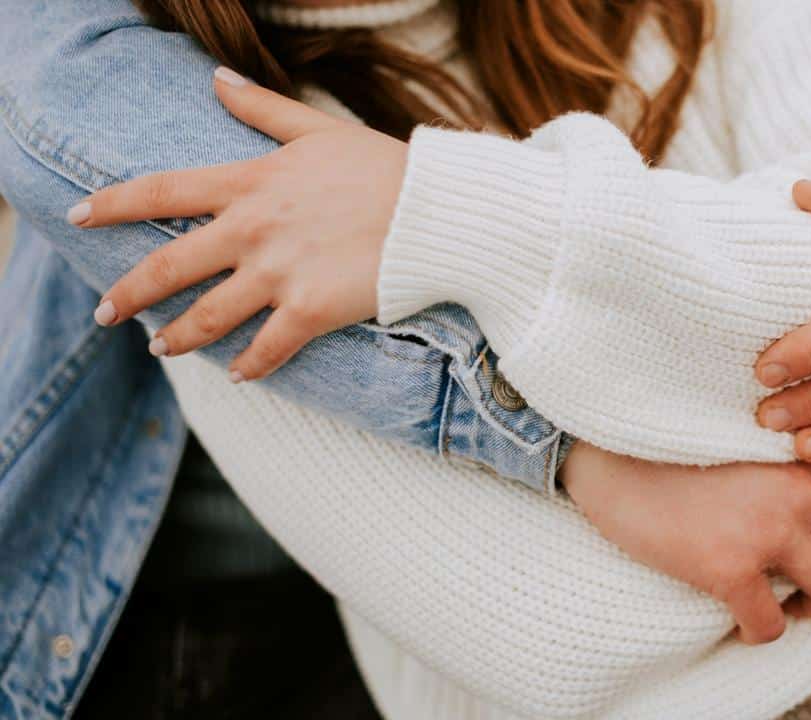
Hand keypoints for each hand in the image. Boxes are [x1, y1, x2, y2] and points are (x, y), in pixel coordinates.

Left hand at [71, 67, 406, 380]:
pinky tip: (240, 374)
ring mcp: (280, 274)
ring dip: (178, 337)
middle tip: (105, 313)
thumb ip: (262, 109)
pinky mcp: (312, 310)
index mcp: (251, 184)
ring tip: (159, 348)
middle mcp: (254, 231)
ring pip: (208, 317)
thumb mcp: (319, 130)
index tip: (77, 216)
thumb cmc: (385, 167)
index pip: (162, 192)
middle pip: (169, 266)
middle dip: (129, 294)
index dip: (112, 205)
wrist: (437, 211)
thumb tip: (217, 78)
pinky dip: (251, 366)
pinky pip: (268, 348)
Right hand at [559, 443, 810, 643]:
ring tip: (785, 601)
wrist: (601, 443)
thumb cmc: (667, 430)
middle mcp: (803, 484)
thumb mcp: (746, 422)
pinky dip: (761, 631)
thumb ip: (791, 446)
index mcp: (808, 446)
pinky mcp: (728, 566)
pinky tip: (739, 619)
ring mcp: (769, 528)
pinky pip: (772, 624)